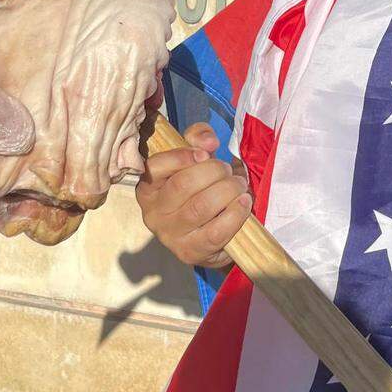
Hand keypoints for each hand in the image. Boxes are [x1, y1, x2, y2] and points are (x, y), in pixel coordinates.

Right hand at [135, 120, 251, 269]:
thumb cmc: (199, 189)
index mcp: (148, 188)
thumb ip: (197, 139)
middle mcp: (153, 213)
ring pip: (200, 207)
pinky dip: (235, 214)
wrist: (210, 234)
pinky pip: (215, 232)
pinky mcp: (190, 253)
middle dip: (213, 172)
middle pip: (183, 185)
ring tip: (239, 185)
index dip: (182, 156)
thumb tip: (208, 141)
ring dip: (227, 191)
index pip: (155, 167)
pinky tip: (244, 203)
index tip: (206, 153)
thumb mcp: (194, 158)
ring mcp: (170, 236)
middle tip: (228, 170)